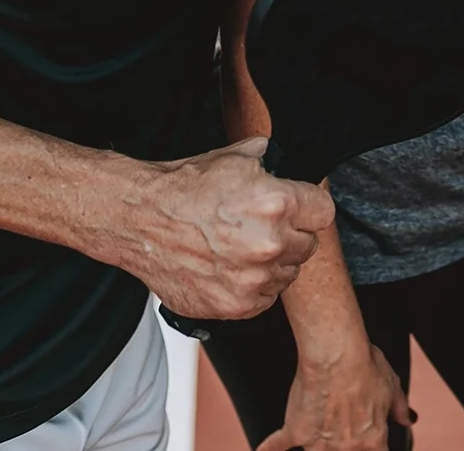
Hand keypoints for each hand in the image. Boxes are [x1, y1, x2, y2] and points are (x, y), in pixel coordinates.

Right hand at [123, 138, 334, 319]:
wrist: (140, 219)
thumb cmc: (185, 188)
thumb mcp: (236, 158)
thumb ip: (272, 161)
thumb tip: (288, 161)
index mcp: (277, 204)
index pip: (323, 213)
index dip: (308, 208)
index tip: (297, 210)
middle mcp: (269, 245)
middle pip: (307, 246)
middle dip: (290, 235)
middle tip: (260, 228)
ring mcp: (252, 279)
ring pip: (287, 274)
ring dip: (272, 263)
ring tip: (240, 247)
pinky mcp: (235, 305)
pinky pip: (264, 298)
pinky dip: (252, 287)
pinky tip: (230, 267)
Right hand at [256, 340, 412, 450]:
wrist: (337, 354)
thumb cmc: (366, 366)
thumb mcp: (392, 386)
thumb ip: (399, 408)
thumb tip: (407, 419)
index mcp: (372, 439)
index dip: (375, 450)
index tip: (371, 446)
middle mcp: (345, 447)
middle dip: (344, 449)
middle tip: (341, 439)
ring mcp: (318, 441)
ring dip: (316, 450)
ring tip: (316, 443)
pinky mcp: (295, 430)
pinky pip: (277, 445)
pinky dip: (267, 449)